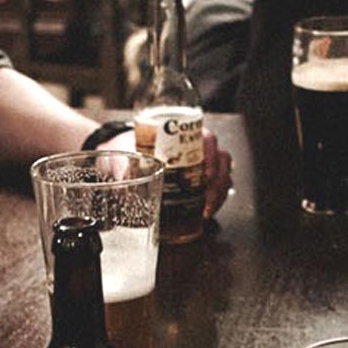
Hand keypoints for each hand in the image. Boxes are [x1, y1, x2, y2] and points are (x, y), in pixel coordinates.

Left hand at [104, 121, 230, 216]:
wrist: (127, 155)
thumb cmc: (132, 147)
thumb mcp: (128, 153)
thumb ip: (126, 165)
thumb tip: (124, 177)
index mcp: (185, 135)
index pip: (208, 139)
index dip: (211, 155)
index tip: (206, 173)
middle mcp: (198, 148)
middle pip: (222, 160)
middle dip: (219, 181)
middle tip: (207, 197)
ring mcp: (202, 164)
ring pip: (223, 175)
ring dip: (219, 193)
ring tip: (207, 210)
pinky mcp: (200, 181)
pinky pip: (218, 189)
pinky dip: (215, 201)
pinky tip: (205, 213)